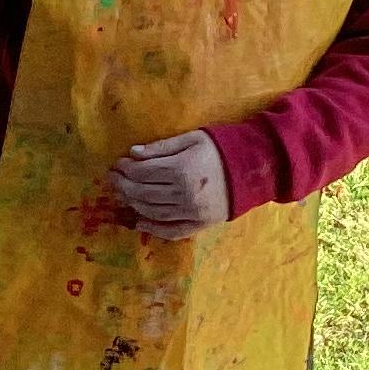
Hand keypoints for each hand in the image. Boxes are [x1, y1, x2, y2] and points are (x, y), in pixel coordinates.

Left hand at [110, 130, 230, 236]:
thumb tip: (133, 154)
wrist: (254, 168)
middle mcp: (184, 194)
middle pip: (143, 193)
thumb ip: (162, 147)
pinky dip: (153, 229)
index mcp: (181, 169)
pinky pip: (172, 231)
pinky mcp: (200, 224)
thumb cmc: (222, 147)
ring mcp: (192, 212)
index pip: (143, 172)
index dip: (126, 169)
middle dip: (124, 186)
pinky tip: (140, 222)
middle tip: (113, 180)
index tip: (117, 164)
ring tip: (123, 196)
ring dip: (134, 204)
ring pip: (153, 212)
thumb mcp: (192, 138)